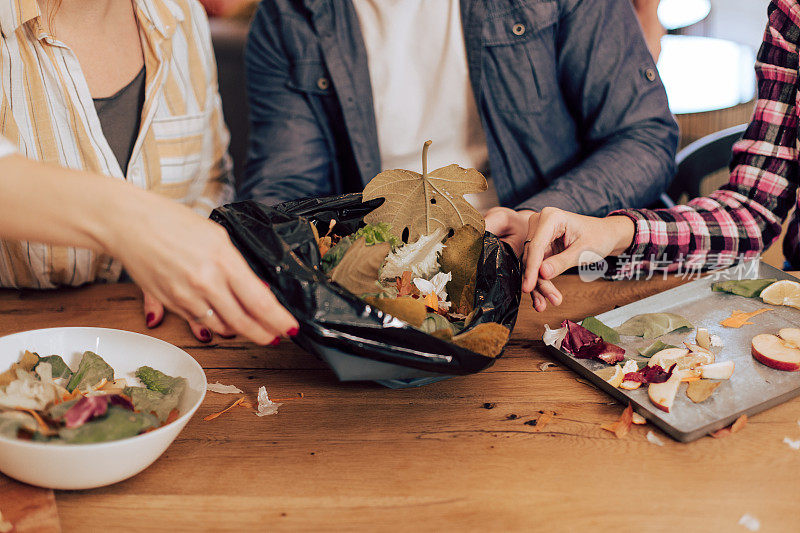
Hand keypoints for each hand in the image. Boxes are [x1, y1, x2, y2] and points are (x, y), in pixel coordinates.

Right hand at [102, 192, 298, 344]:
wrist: (127, 223)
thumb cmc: (174, 222)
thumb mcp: (217, 237)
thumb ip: (238, 267)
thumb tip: (258, 291)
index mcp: (223, 260)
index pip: (259, 300)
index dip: (278, 319)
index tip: (291, 328)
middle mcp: (205, 282)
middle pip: (243, 321)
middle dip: (263, 334)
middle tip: (275, 338)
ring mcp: (185, 296)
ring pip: (220, 327)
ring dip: (238, 331)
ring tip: (252, 329)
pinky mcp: (169, 303)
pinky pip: (197, 323)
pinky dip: (213, 326)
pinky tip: (221, 326)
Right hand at [521, 208, 635, 310]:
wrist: (606, 235)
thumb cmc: (599, 237)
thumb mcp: (583, 251)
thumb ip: (562, 262)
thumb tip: (542, 273)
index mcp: (551, 217)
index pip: (536, 246)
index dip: (531, 269)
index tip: (528, 287)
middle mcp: (540, 223)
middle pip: (532, 257)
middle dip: (537, 281)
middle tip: (544, 301)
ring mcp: (539, 235)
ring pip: (532, 265)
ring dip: (538, 285)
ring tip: (543, 304)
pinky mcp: (541, 247)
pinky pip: (536, 267)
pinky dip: (540, 282)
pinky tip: (541, 297)